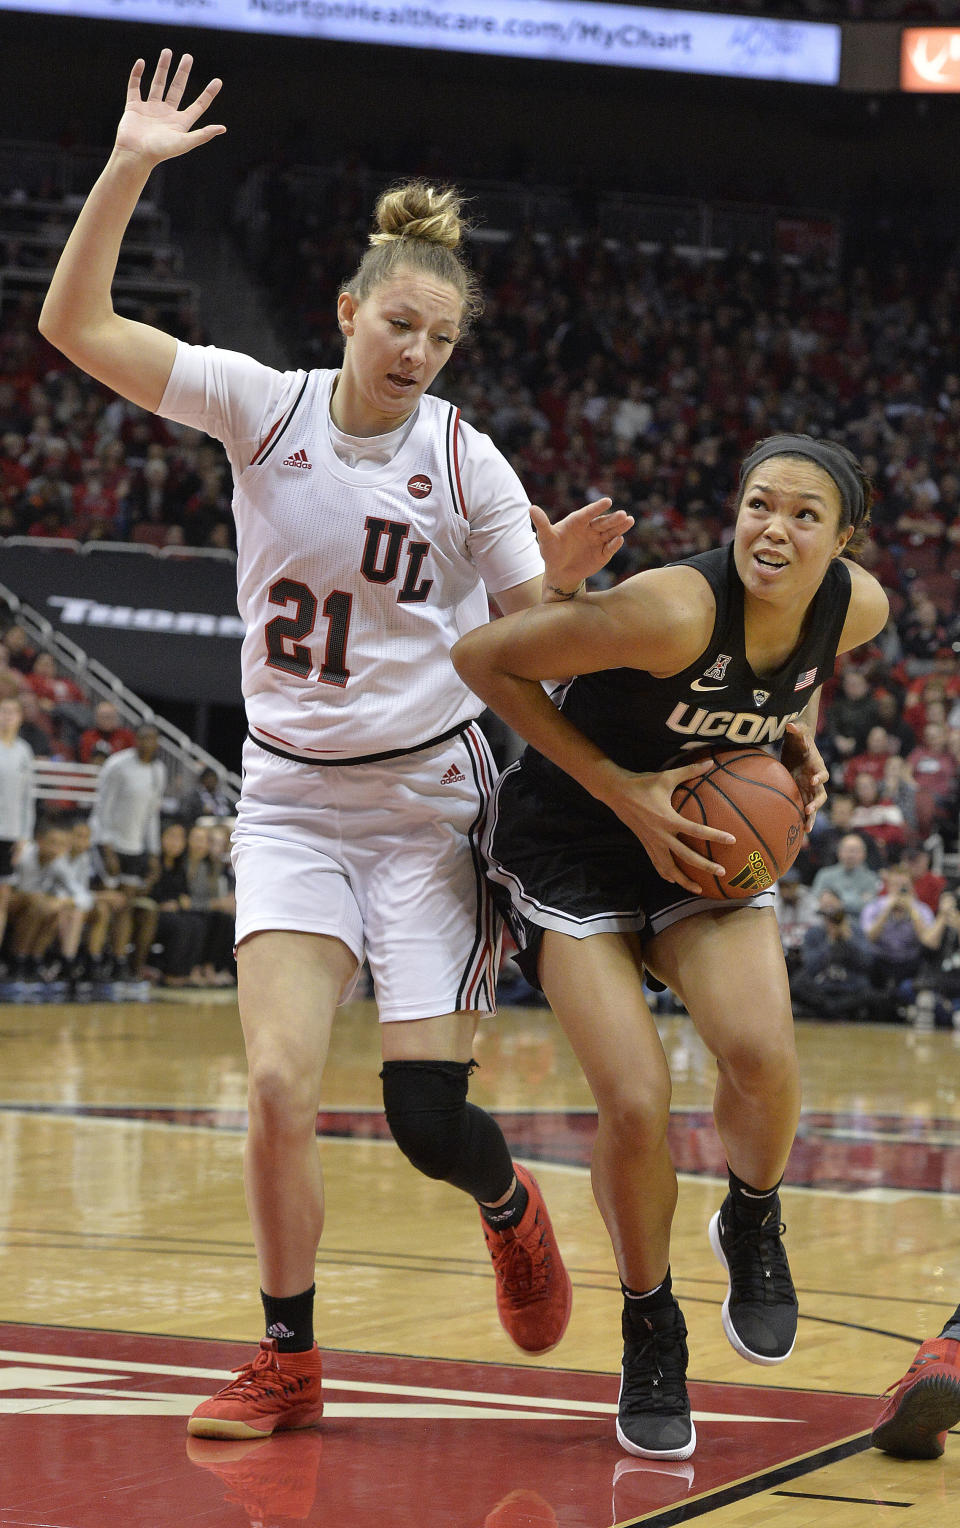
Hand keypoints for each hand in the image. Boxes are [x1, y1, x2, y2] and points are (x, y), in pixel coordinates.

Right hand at [115, 51, 225, 166]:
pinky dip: (137, 75)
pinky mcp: (134, 107)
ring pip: (158, 84)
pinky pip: (135, 87)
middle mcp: (166, 114)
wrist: (135, 155)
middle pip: (177, 89)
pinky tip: (141, 62)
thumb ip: (203, 134)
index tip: (218, 81)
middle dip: (182, 73)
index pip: (198, 105)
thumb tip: (223, 128)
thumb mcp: (185, 142)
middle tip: (188, 57)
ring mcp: (150, 109)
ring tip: (167, 51)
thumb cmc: (160, 151)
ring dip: (163, 68)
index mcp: (180, 122)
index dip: (209, 94)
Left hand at [532, 499, 633, 595]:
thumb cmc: (551, 552)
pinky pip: (609, 548)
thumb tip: (531, 508)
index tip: (608, 501)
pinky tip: (619, 539)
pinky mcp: (603, 553)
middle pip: (603, 522)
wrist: (559, 572)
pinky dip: (614, 544)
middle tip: (623, 514)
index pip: (589, 513)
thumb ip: (542, 523)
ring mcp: (598, 540)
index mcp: (577, 522)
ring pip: (611, 532)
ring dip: (620, 527)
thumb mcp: (545, 538)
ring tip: (629, 520)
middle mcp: (590, 529)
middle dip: (613, 518)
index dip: (597, 507)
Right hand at [599, 758, 735, 894]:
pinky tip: (673, 880)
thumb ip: (690, 771)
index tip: (732, 840)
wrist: (616, 792)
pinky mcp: (645, 844)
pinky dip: (666, 873)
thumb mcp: (667, 777)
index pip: (696, 830)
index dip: (715, 836)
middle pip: (686, 856)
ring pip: (669, 867)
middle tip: (722, 871)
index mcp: (668, 818)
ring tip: (698, 889)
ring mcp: (652, 842)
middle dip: (705, 865)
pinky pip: (656, 863)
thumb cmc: (643, 783)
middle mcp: (661, 834)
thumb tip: (710, 762)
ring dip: (684, 880)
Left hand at [782, 721, 828, 827]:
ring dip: (811, 816)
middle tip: (809, 809)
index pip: (822, 773)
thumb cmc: (799, 740)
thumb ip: (797, 730)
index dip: (819, 777)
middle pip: (821, 794)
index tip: (813, 780)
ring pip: (814, 806)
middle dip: (816, 802)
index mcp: (816, 766)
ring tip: (806, 829)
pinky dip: (802, 819)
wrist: (798, 749)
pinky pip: (804, 809)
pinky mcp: (802, 794)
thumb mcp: (798, 734)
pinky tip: (797, 832)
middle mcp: (816, 780)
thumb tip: (791, 725)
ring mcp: (810, 789)